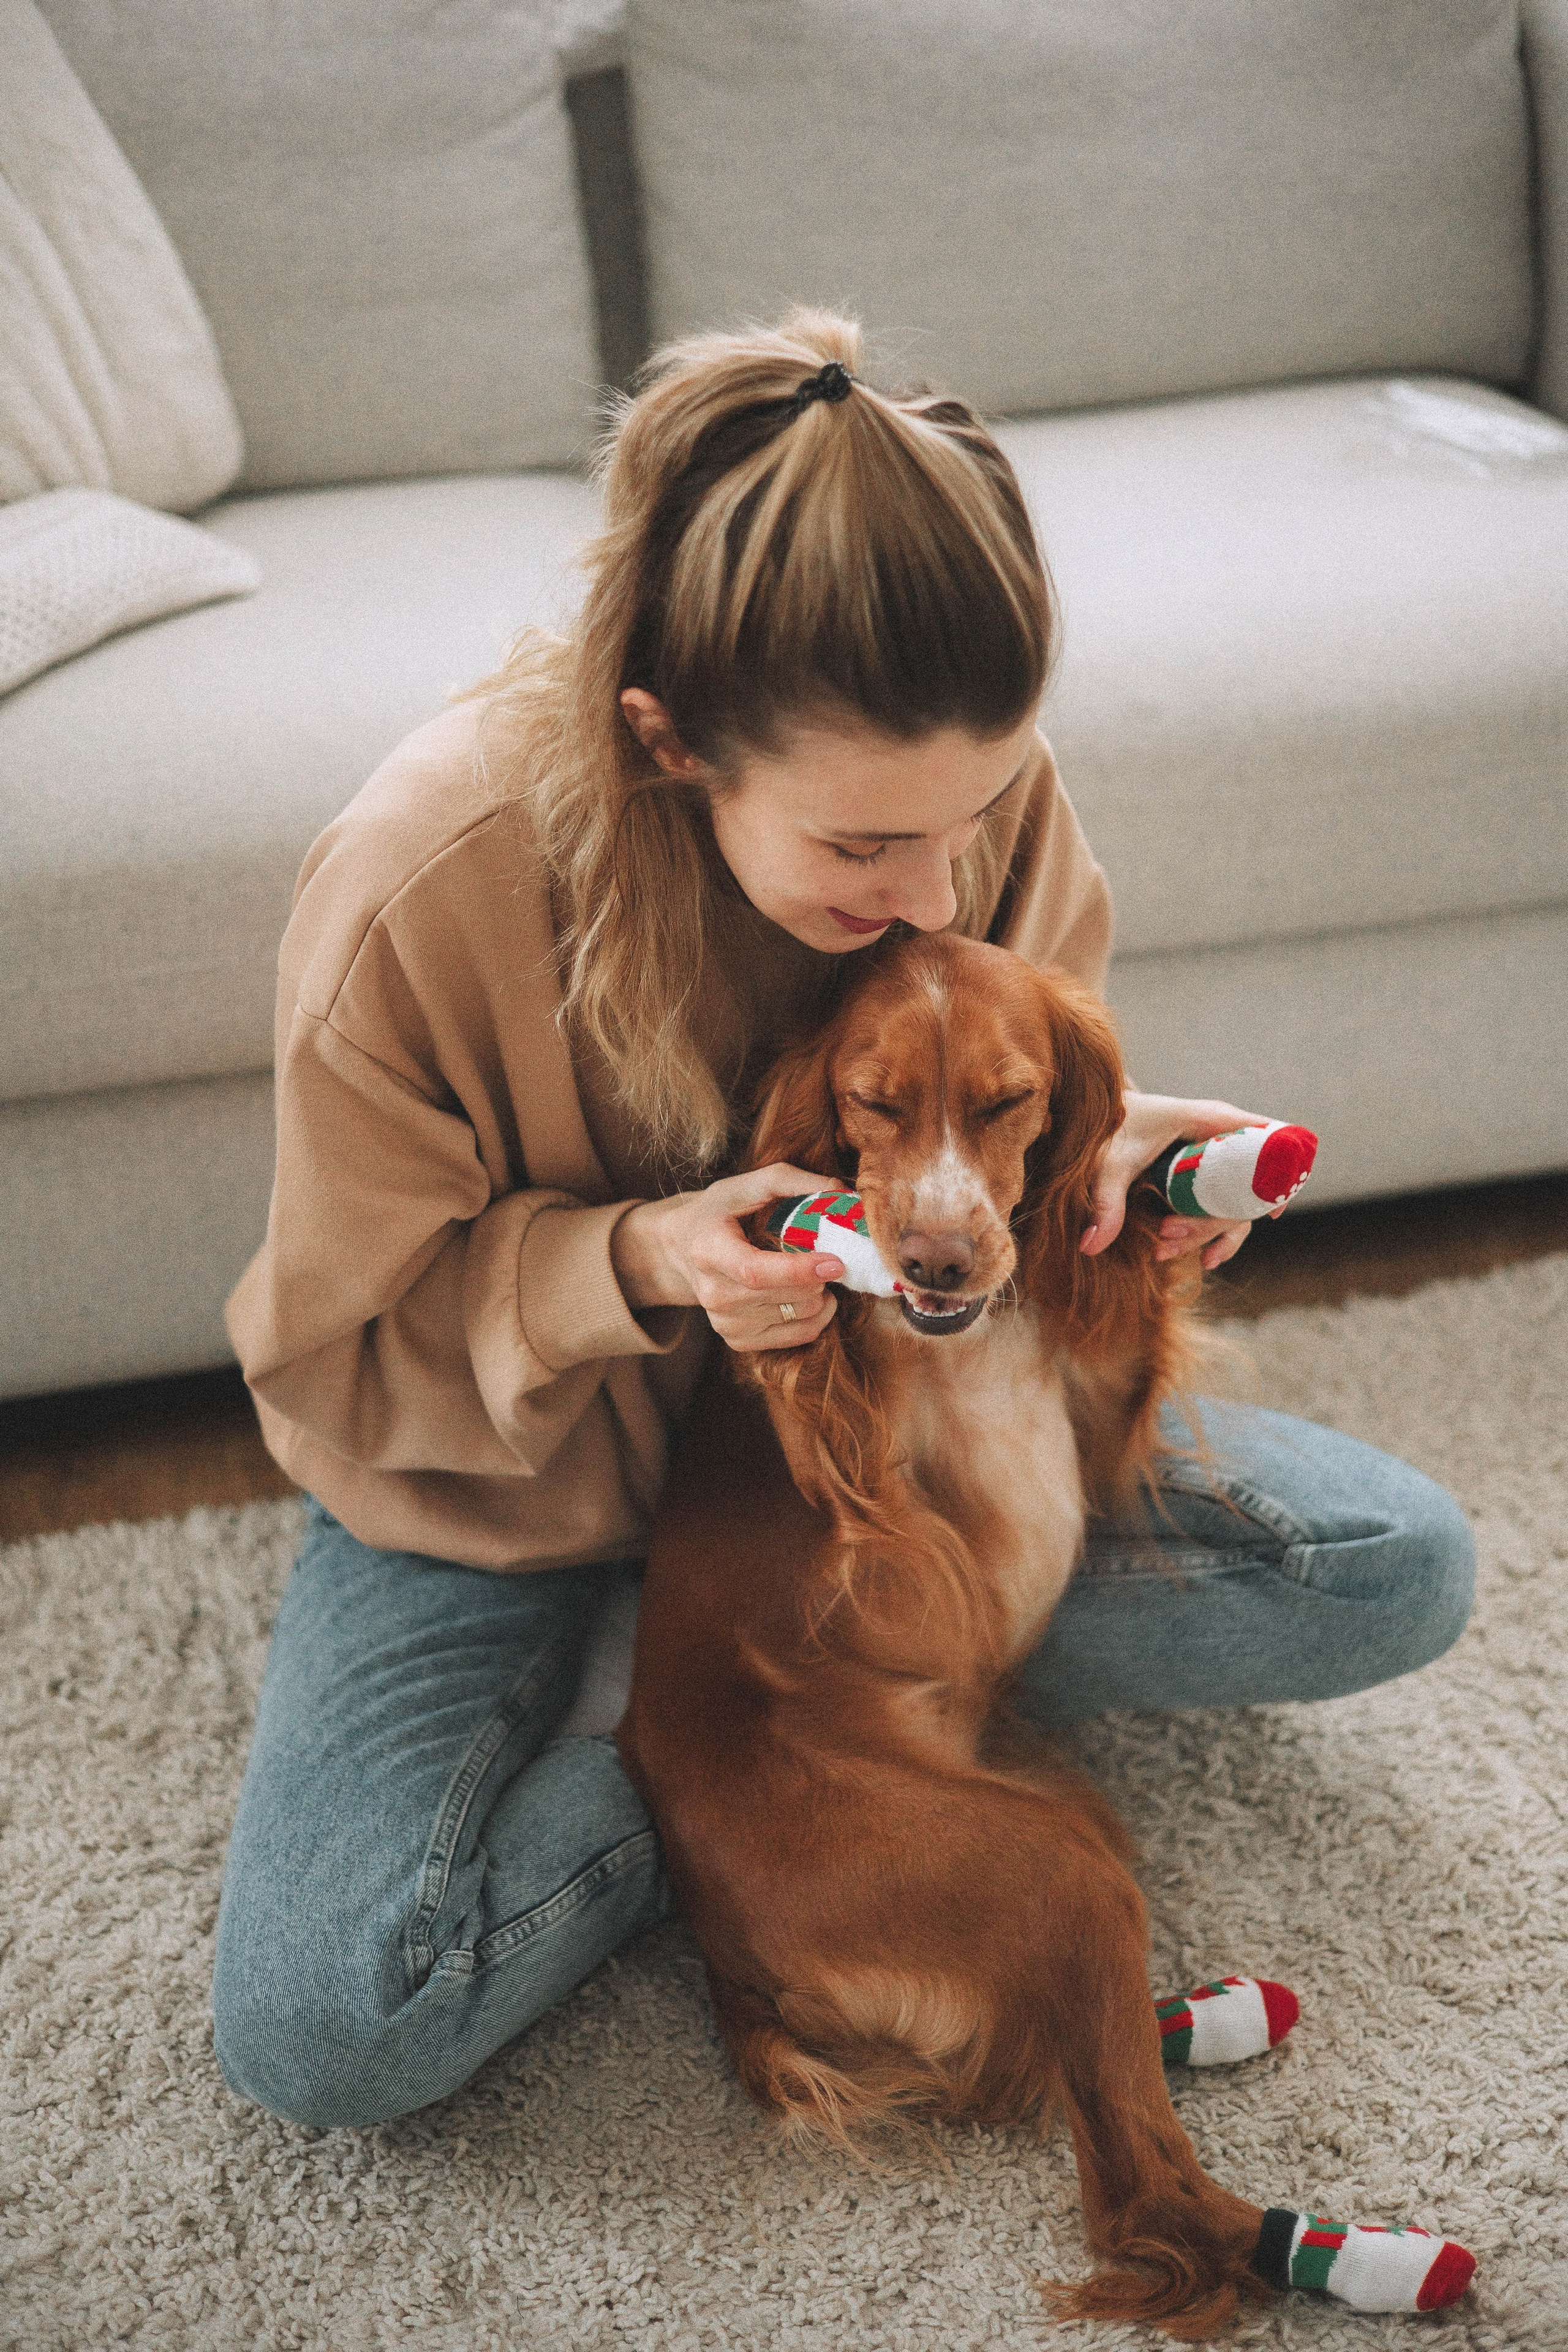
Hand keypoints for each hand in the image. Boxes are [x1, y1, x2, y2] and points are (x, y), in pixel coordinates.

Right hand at [610, 1164, 845, 1351]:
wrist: (681, 1250)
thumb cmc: (719, 1213)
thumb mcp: (744, 1186)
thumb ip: (790, 1181)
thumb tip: (839, 1191)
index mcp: (709, 1251)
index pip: (755, 1272)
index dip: (799, 1270)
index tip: (836, 1263)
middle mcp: (713, 1294)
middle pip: (787, 1297)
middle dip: (818, 1276)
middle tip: (823, 1255)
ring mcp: (724, 1323)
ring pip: (801, 1316)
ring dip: (819, 1293)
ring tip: (807, 1273)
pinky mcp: (738, 1341)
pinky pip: (800, 1336)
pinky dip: (816, 1315)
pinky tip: (806, 1294)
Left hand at [1079, 1091, 1282, 1273]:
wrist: (1096, 1116)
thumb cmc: (1108, 1128)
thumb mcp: (1107, 1163)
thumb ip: (1106, 1202)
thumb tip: (1091, 1247)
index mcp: (1208, 1119)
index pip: (1265, 1138)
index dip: (1279, 1172)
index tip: (1273, 1210)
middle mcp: (1219, 1137)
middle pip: (1243, 1186)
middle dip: (1211, 1222)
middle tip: (1166, 1236)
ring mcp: (1214, 1157)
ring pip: (1232, 1202)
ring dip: (1206, 1233)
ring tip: (1163, 1248)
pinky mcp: (1202, 1173)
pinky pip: (1223, 1205)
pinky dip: (1213, 1233)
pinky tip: (1204, 1259)